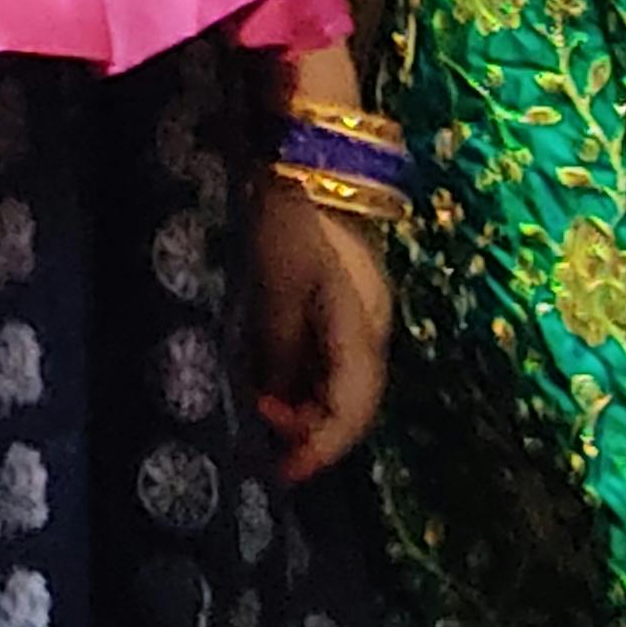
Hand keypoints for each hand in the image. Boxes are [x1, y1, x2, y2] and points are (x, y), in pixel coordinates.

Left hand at [243, 173, 396, 482]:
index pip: (352, 415)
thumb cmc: (292, 216)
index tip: (278, 475)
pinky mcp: (344, 296)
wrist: (314, 151)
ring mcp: (361, 312)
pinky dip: (299, 379)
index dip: (317, 451)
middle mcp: (372, 329)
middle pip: (349, 404)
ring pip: (338, 382)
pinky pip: (328, 356)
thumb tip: (271, 402)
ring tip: (252, 416)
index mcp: (364, 332)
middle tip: (255, 444)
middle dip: (305, 433)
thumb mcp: (275, 285)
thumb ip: (276, 347)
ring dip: (300, 407)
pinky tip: (265, 381)